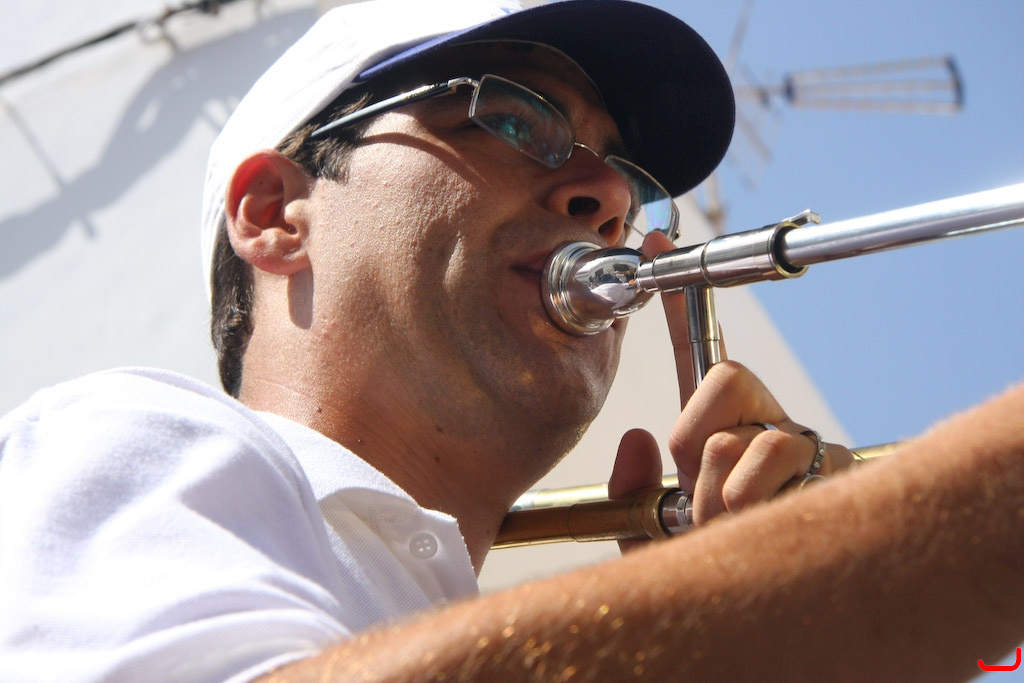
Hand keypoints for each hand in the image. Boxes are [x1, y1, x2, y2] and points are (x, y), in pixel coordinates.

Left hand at [608, 231, 852, 550]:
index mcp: (722, 430)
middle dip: (695, 448)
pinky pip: (764, 468)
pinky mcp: (836, 471)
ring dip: (715, 498)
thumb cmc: (710, 577)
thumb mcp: (652, 540)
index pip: (699, 355)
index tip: (653, 246)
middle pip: (724, 378)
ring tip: (731, 529)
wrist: (750, 622)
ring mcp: (806, 445)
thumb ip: (636, 495)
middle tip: (701, 498)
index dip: (676, 302)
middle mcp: (769, 423)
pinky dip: (741, 509)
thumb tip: (639, 439)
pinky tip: (759, 530)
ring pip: (735, 438)